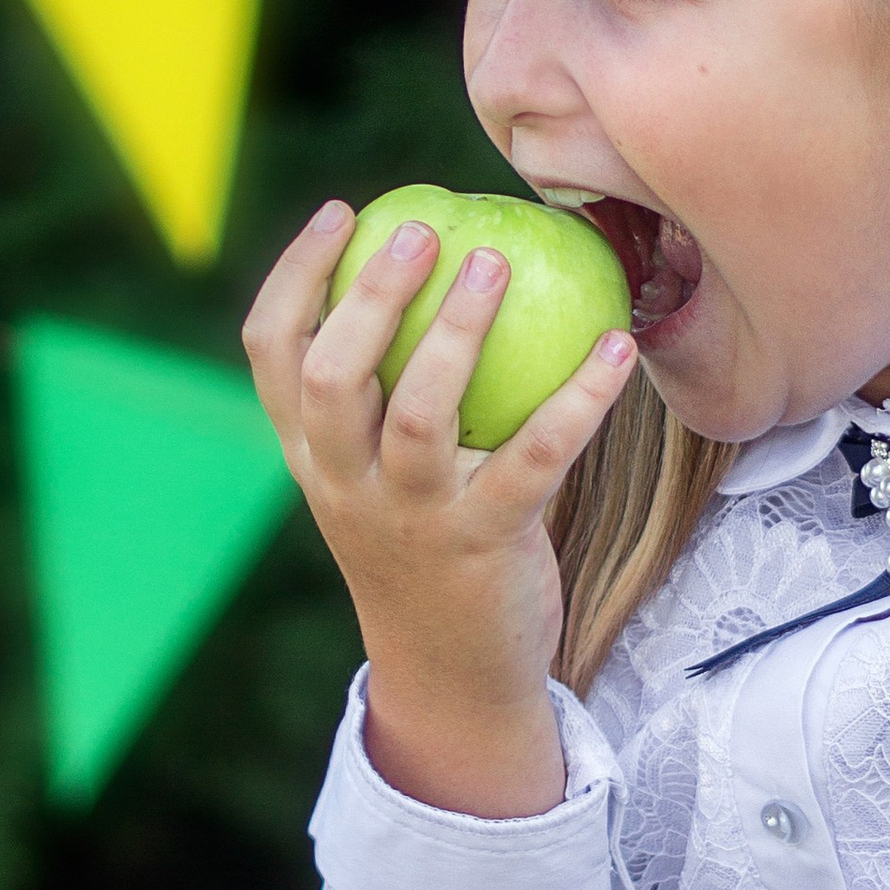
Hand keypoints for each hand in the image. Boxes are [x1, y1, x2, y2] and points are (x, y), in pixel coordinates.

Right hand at [243, 198, 635, 817]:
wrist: (453, 676)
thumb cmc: (426, 546)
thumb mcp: (378, 476)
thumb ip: (383, 397)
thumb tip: (446, 267)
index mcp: (312, 457)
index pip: (271, 354)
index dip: (296, 275)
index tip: (344, 213)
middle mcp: (345, 485)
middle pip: (331, 376)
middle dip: (370, 295)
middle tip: (422, 229)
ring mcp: (411, 519)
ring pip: (418, 416)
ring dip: (458, 333)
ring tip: (495, 263)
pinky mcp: (483, 546)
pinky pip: (535, 461)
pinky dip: (579, 400)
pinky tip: (618, 346)